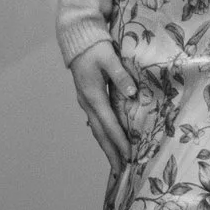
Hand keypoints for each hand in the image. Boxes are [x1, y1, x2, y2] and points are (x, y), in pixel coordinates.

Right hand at [68, 40, 135, 171]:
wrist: (77, 38)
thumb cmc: (94, 46)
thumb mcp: (108, 58)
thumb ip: (120, 75)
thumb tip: (133, 93)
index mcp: (93, 94)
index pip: (109, 123)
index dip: (119, 141)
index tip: (129, 156)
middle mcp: (87, 102)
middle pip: (100, 132)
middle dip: (110, 152)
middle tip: (120, 171)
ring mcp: (85, 100)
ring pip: (96, 129)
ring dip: (106, 146)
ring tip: (116, 162)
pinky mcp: (86, 97)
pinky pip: (95, 121)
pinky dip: (103, 134)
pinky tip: (108, 141)